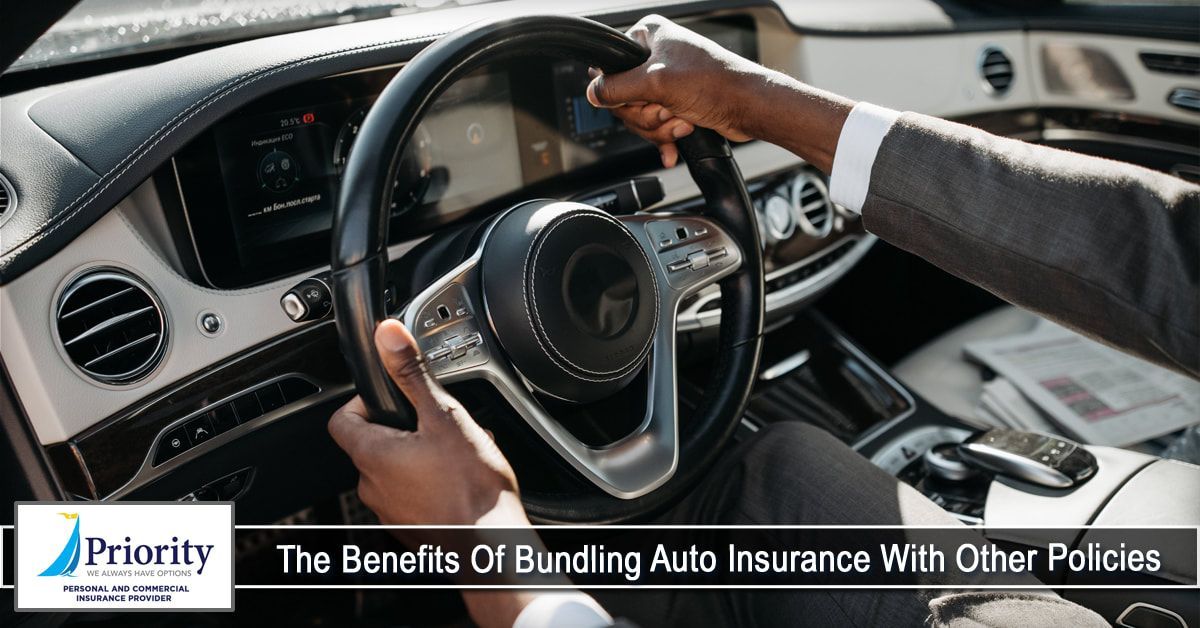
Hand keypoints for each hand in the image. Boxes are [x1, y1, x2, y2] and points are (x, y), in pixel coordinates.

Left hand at [329, 320, 540, 626]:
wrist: (492, 547)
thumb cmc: (472, 489)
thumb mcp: (445, 417)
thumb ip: (412, 374)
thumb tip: (388, 335)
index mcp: (372, 455)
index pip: (341, 419)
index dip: (363, 401)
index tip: (394, 397)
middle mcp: (372, 487)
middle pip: (373, 443)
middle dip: (405, 428)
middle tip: (439, 424)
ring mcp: (389, 512)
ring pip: (396, 470)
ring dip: (420, 457)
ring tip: (458, 454)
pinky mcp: (409, 529)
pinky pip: (412, 496)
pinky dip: (430, 484)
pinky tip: (461, 481)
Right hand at [588, 14, 853, 172]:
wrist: (748, 107)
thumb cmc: (715, 83)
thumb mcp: (656, 82)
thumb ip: (617, 88)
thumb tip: (592, 92)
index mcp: (648, 36)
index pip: (611, 68)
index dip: (623, 93)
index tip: (641, 100)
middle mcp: (655, 55)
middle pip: (623, 98)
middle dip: (646, 115)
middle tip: (666, 110)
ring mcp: (665, 81)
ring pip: (639, 116)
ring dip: (660, 127)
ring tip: (681, 121)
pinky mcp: (676, 103)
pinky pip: (655, 126)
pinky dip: (665, 137)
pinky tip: (676, 142)